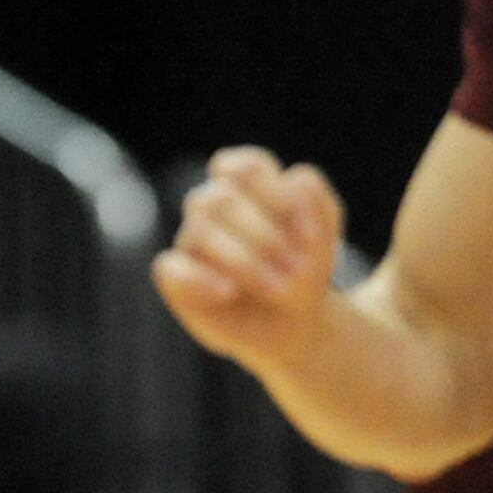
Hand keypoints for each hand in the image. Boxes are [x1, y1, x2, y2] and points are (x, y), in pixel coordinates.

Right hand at [152, 146, 345, 367]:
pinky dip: (200, 278)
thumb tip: (294, 180)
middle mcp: (214, 208)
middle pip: (221, 198)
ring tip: (275, 288)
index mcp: (247, 187)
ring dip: (243, 260)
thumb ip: (319, 203)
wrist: (292, 324)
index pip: (246, 168)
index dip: (274, 194)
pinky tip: (229, 292)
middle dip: (263, 236)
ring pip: (198, 230)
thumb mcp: (324, 239)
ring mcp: (192, 240)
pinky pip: (168, 266)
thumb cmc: (304, 273)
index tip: (302, 227)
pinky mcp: (177, 277)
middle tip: (295, 269)